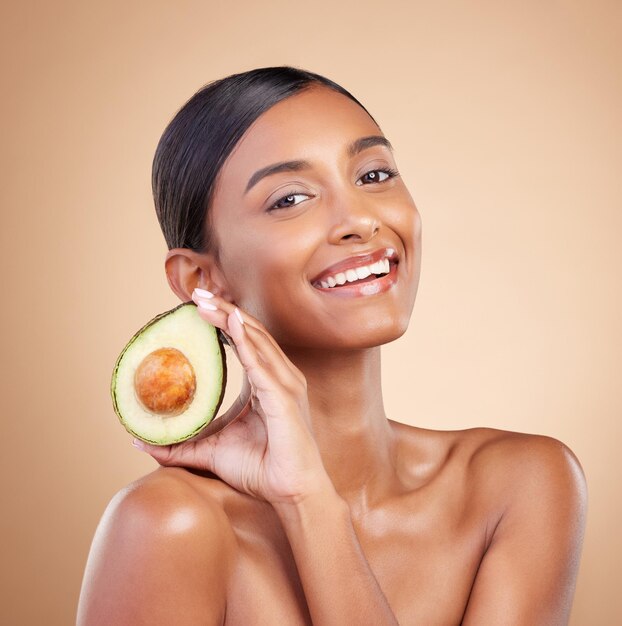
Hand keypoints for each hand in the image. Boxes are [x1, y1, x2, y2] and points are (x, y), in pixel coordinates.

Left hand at [134, 289, 330, 505]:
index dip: (223, 321)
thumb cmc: (261, 470)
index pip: (245, 342)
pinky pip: (263, 366)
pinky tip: (232, 324)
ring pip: (257, 341)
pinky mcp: (285, 399)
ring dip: (231, 319)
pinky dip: (248, 344)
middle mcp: (280, 378)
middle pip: (251, 333)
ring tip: (205, 302)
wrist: (292, 494)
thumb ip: (180, 445)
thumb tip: (141, 440)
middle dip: (223, 311)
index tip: (197, 306)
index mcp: (267, 383)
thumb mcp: (211, 451)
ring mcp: (285, 386)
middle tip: (196, 294)